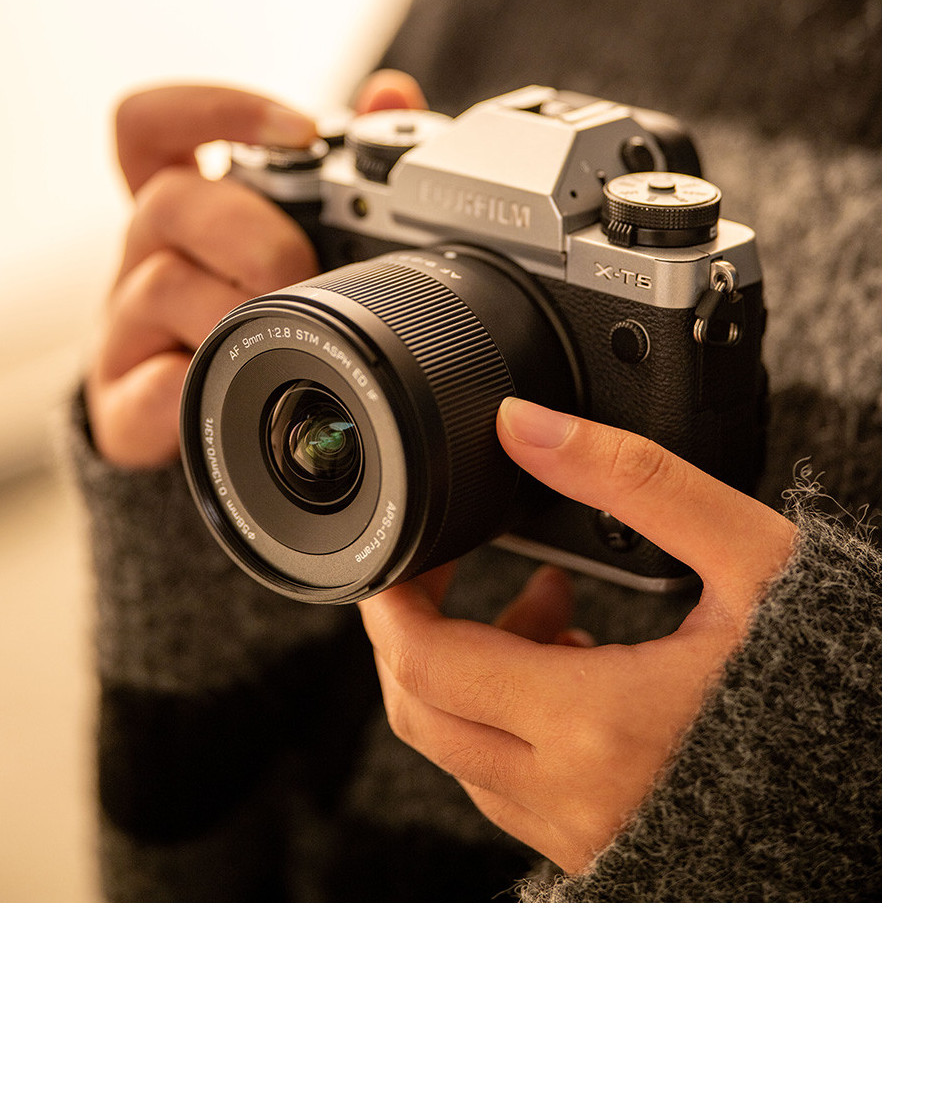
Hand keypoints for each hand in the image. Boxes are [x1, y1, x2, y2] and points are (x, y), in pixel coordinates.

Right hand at [87, 72, 425, 466]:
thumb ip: (348, 164)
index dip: (210, 110)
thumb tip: (388, 93)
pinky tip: (236, 390)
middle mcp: (146, 255)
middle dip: (254, 231)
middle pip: (167, 199)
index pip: (152, 126)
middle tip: (306, 270)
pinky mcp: (123, 405)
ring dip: (234, 308)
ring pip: (159, 286)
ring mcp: (128, 330)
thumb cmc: (258, 315)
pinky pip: (146, 389)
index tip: (298, 132)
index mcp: (185, 205)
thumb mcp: (298, 237)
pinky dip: (199, 388)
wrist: (208, 427)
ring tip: (287, 334)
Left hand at [358, 398, 797, 874]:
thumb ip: (634, 479)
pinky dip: (510, 721)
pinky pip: (509, 787)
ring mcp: (582, 832)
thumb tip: (527, 425)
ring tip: (547, 604)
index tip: (413, 549)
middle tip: (454, 568)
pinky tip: (574, 665)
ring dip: (474, 672)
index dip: (396, 597)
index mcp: (597, 723)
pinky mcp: (598, 846)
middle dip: (418, 629)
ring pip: (461, 753)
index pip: (426, 662)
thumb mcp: (749, 559)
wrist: (875, 792)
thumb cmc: (837, 675)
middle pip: (419, 712)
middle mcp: (574, 795)